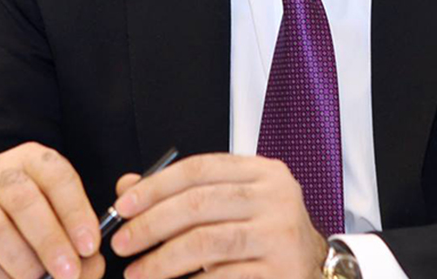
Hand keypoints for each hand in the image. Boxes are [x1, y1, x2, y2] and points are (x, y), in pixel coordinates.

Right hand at [0, 142, 102, 278]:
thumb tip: (91, 265)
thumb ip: (77, 242)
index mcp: (31, 160)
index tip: (90, 246)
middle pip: (22, 199)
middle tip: (68, 272)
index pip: (56, 175)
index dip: (75, 211)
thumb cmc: (31, 221)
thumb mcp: (58, 219)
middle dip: (49, 241)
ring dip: (22, 263)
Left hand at [109, 153, 327, 278]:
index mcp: (261, 171)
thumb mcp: (230, 203)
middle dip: (151, 225)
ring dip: (163, 260)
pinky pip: (223, 276)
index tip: (123, 206)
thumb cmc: (265, 231)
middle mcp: (275, 196)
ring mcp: (280, 234)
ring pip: (206, 242)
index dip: (155, 187)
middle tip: (123, 243)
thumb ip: (183, 193)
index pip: (198, 169)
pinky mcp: (281, 270)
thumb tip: (127, 187)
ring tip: (138, 272)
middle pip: (198, 204)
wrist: (313, 267)